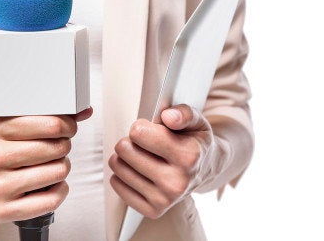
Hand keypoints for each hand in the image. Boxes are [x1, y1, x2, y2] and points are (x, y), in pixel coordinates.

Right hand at [0, 107, 92, 222]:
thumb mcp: (7, 126)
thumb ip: (44, 116)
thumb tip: (84, 111)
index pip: (50, 124)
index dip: (67, 125)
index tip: (67, 128)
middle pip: (56, 148)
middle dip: (63, 146)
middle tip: (56, 147)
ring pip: (58, 172)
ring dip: (62, 168)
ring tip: (50, 165)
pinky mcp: (4, 210)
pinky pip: (52, 199)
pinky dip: (60, 190)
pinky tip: (51, 184)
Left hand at [108, 104, 214, 218]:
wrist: (206, 168)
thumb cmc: (194, 141)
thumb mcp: (196, 121)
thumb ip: (184, 113)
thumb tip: (168, 116)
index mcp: (188, 156)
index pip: (139, 133)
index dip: (140, 127)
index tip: (148, 129)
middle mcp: (177, 182)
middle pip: (125, 150)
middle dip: (129, 141)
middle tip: (142, 144)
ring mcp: (165, 199)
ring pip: (118, 167)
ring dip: (123, 158)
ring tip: (137, 156)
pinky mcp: (153, 210)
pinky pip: (118, 186)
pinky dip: (120, 176)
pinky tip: (134, 171)